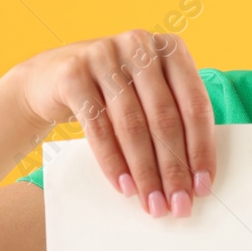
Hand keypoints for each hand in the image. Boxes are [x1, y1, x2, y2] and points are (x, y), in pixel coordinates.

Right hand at [10, 30, 215, 217]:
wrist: (48, 77)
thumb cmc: (113, 91)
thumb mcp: (147, 93)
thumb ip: (173, 118)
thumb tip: (194, 177)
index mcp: (170, 48)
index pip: (195, 104)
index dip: (201, 149)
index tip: (203, 186)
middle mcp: (140, 46)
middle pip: (165, 118)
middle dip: (173, 169)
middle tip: (178, 204)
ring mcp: (104, 55)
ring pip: (132, 125)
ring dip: (145, 172)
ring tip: (152, 202)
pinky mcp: (73, 74)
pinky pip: (98, 127)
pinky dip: (113, 162)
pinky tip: (125, 186)